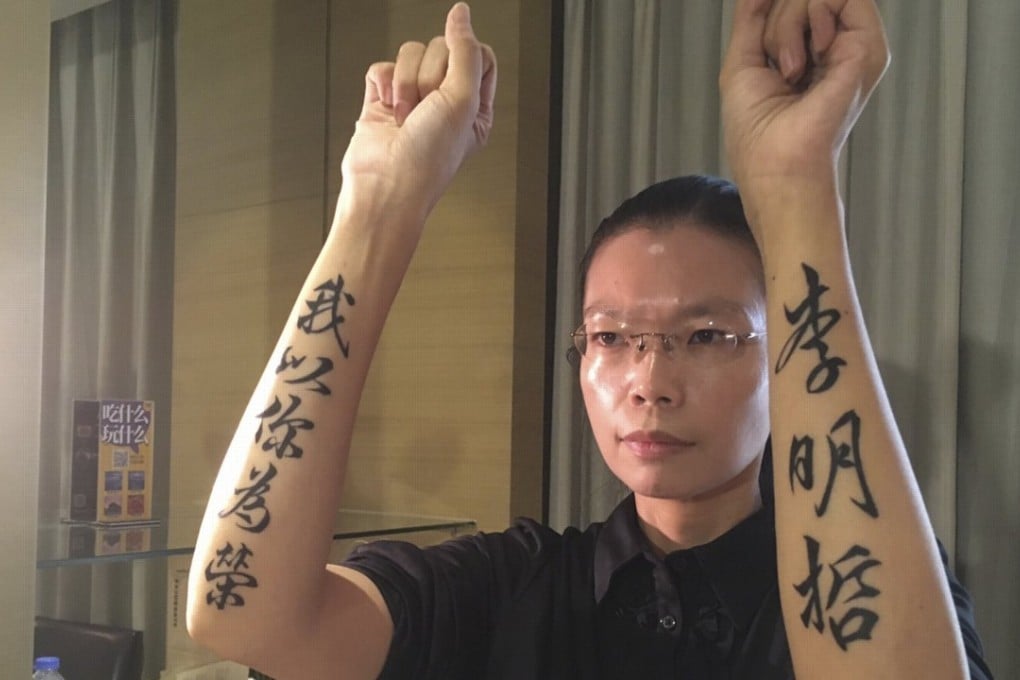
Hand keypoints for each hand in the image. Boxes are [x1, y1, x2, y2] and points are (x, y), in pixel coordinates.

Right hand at [339, 3, 496, 220]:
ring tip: (405, 116)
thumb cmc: (428, 161)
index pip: (478, 54)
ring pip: (410, 53)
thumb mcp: (463, 100)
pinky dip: (382, 85)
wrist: (384, 186)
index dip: (463, 60)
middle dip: (430, 77)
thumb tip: (461, 14)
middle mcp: (445, 101)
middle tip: (426, 109)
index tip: (454, 81)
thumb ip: (465, 51)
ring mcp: (412, 98)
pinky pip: (382, 67)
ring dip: (406, 84)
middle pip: (441, 48)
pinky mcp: (382, 98)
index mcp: (475, 106)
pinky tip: (386, 108)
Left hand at [720, 0, 888, 196]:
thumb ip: (752, 18)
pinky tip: (804, 61)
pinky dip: (808, 15)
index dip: (774, 14)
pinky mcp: (866, 45)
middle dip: (777, 23)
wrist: (775, 163)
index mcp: (813, 54)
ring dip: (786, 27)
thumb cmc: (756, 132)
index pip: (793, 6)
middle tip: (781, 70)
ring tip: (790, 72)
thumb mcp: (744, 62)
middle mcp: (837, 47)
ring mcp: (854, 45)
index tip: (766, 49)